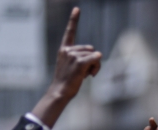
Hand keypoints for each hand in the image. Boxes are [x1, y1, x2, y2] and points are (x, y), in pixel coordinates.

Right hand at [30, 8, 101, 127]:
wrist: (60, 92)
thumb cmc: (67, 82)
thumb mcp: (71, 67)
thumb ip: (81, 58)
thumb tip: (97, 54)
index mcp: (64, 50)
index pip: (69, 32)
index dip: (74, 20)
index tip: (77, 9)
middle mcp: (67, 50)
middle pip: (90, 49)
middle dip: (92, 60)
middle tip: (85, 72)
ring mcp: (73, 55)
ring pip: (95, 55)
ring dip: (95, 66)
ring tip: (85, 75)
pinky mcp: (80, 62)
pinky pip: (96, 59)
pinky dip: (97, 67)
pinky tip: (90, 75)